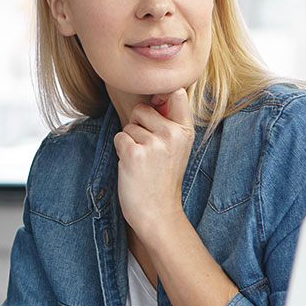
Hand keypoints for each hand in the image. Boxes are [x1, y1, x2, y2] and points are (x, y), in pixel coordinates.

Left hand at [113, 88, 195, 238]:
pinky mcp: (135, 153)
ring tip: (142, 162)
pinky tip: (133, 166)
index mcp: (186, 131)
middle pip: (141, 109)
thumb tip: (154, 96)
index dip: (160, 96)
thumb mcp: (177, 148)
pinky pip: (119, 137)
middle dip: (138, 125)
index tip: (157, 106)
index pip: (177, 93)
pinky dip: (121, 150)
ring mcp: (154, 144)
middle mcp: (172, 134)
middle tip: (148, 151)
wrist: (158, 212)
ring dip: (130, 142)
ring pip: (128, 126)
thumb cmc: (163, 179)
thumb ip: (170, 123)